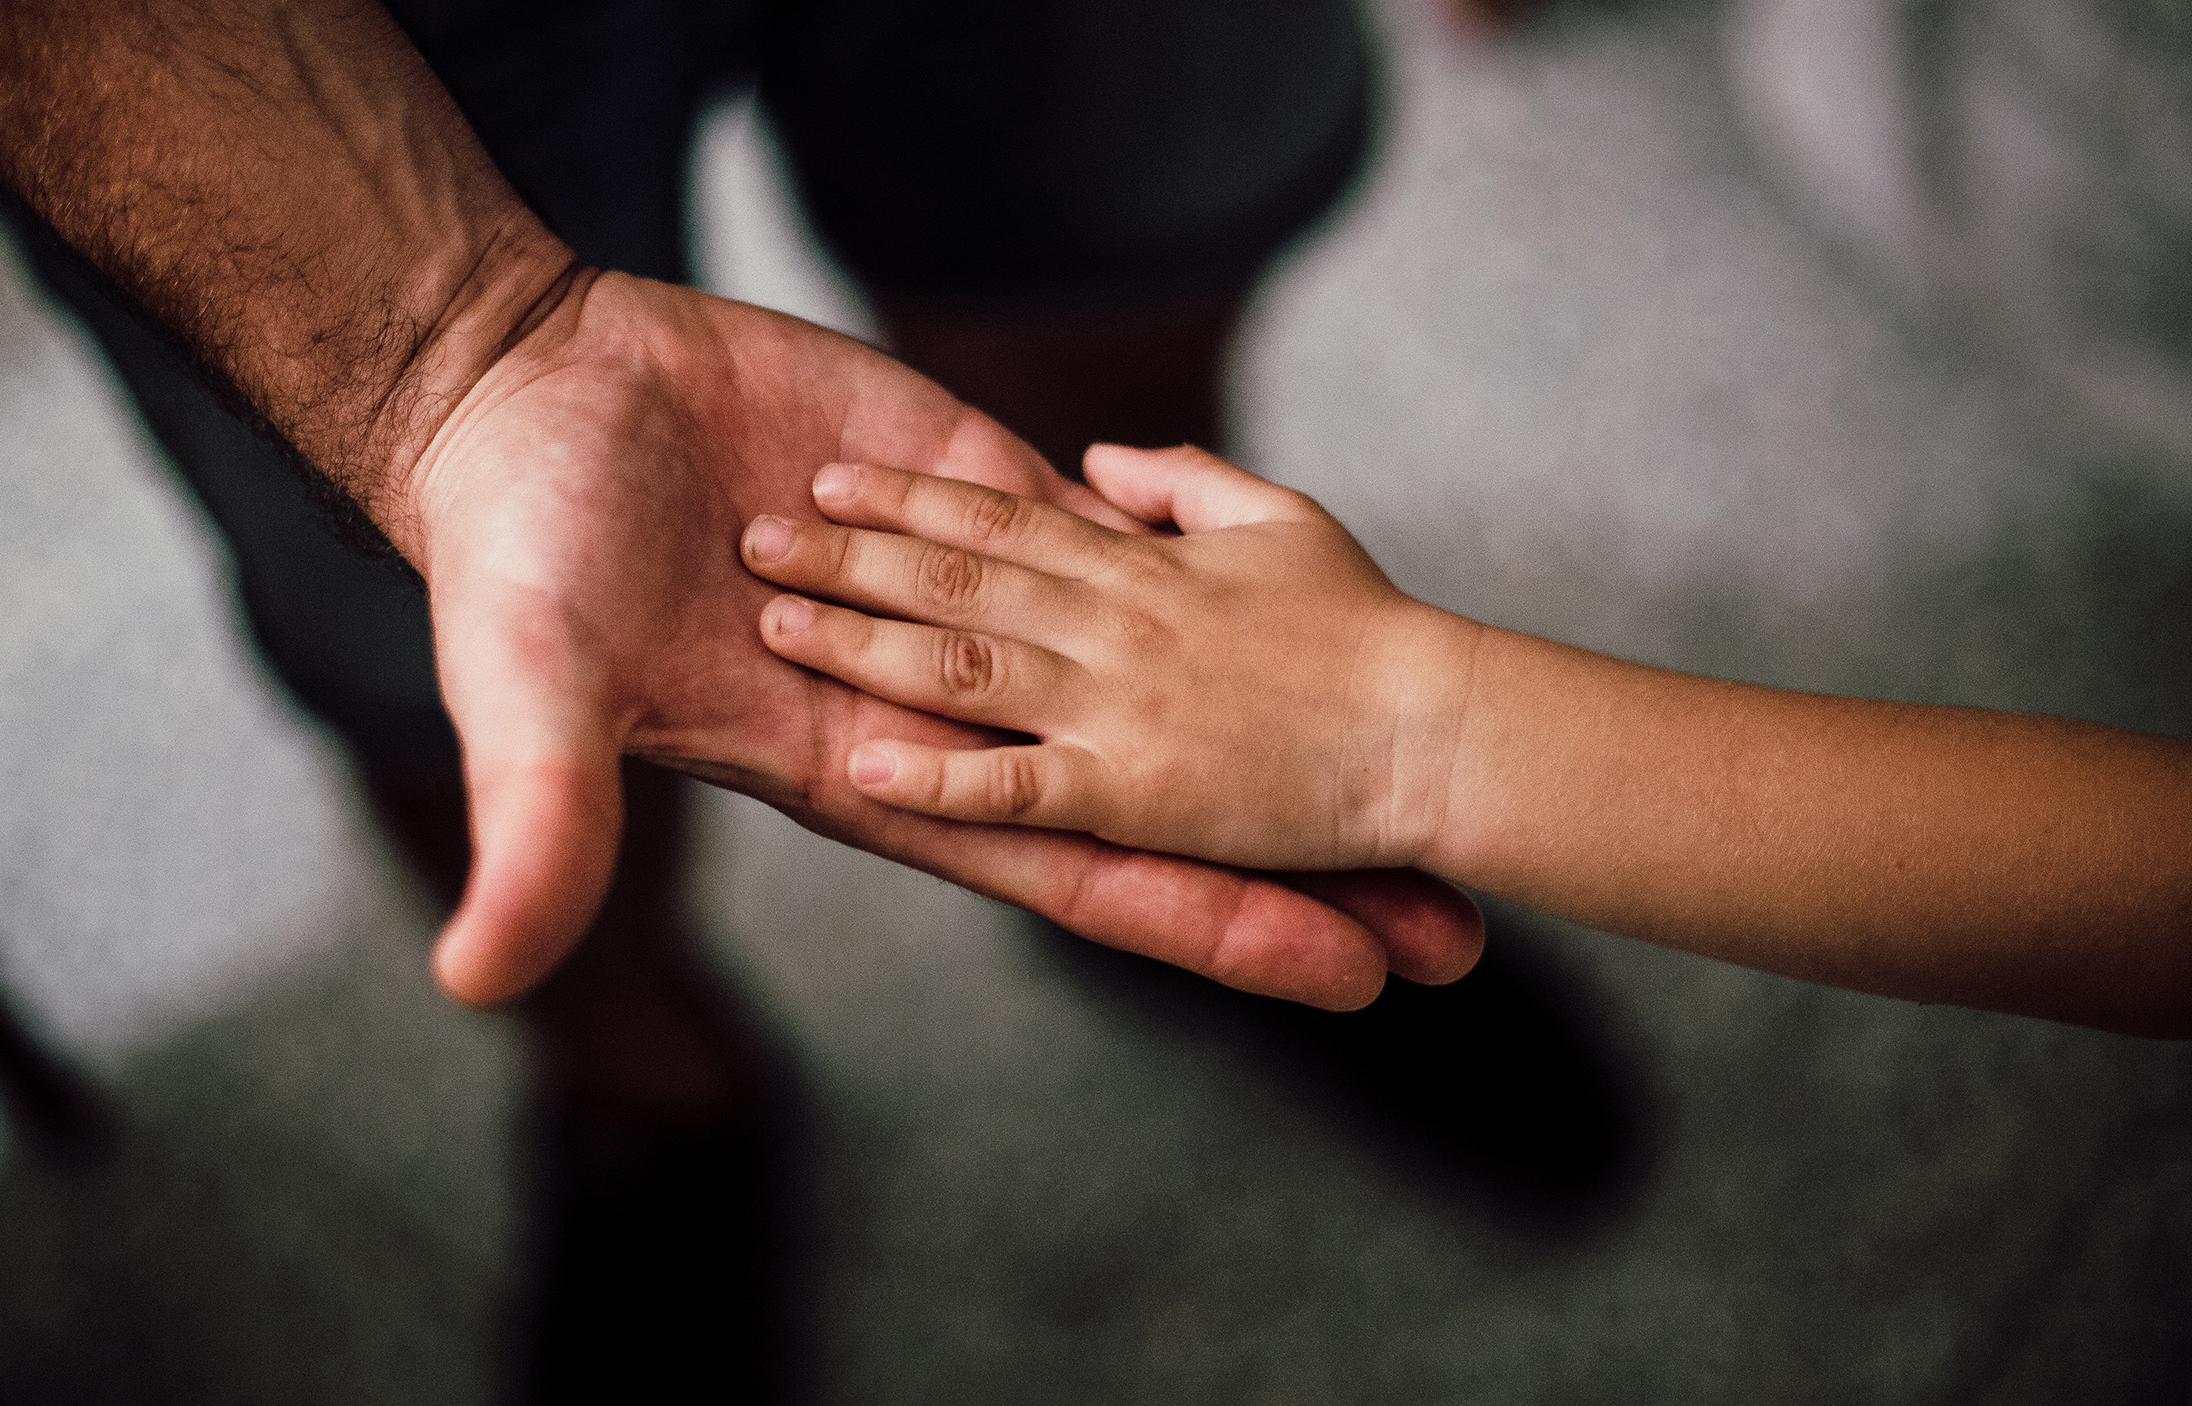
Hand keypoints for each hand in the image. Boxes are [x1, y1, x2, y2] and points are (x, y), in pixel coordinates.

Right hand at [404, 279, 1482, 1009]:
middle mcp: (947, 704)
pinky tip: (1306, 592)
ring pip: (1158, 668)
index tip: (1339, 975)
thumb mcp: (531, 698)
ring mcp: (970, 594)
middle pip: (1155, 795)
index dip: (1207, 925)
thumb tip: (480, 977)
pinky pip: (1108, 535)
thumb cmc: (517, 561)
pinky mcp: (968, 481)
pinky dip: (1200, 559)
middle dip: (1287, 864)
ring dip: (1278, 720)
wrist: (527, 396)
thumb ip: (538, 828)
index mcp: (874, 772)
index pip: (1076, 868)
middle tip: (1444, 930)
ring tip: (1416, 760)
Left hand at [740, 445, 1486, 876]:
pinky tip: (863, 764)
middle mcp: (1111, 625)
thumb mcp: (1280, 519)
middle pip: (955, 579)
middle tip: (754, 535)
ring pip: (962, 664)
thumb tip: (1099, 460)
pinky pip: (1016, 786)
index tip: (834, 476)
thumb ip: (1183, 483)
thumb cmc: (1371, 628)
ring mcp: (1115, 709)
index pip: (1000, 518)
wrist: (1438, 728)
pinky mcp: (1133, 794)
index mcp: (1142, 565)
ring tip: (774, 623)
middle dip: (848, 555)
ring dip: (861, 641)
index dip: (909, 496)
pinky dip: (938, 777)